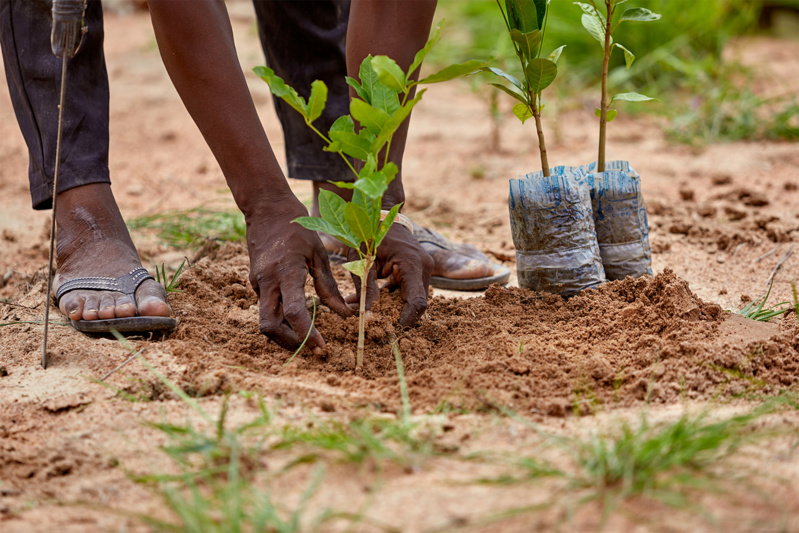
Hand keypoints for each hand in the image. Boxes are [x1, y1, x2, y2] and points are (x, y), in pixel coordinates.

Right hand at [246, 197, 351, 352]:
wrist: (266, 207)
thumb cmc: (297, 227)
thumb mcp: (318, 254)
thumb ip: (328, 287)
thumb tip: (344, 314)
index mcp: (286, 272)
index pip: (294, 313)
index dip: (307, 334)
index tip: (322, 347)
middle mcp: (266, 281)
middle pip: (269, 327)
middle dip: (289, 343)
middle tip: (312, 349)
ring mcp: (257, 283)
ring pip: (266, 321)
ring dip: (284, 334)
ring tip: (308, 338)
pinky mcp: (256, 283)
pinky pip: (267, 308)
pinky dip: (282, 319)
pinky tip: (298, 318)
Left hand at [346, 223, 432, 326]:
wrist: (383, 213)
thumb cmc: (370, 233)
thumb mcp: (362, 260)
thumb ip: (366, 287)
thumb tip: (367, 315)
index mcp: (412, 264)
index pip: (417, 302)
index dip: (406, 320)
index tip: (390, 331)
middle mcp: (424, 267)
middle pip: (417, 303)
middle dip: (396, 316)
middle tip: (372, 325)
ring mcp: (424, 268)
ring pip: (413, 298)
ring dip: (391, 307)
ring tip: (362, 309)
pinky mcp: (419, 270)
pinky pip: (409, 290)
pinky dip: (391, 298)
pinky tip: (369, 300)